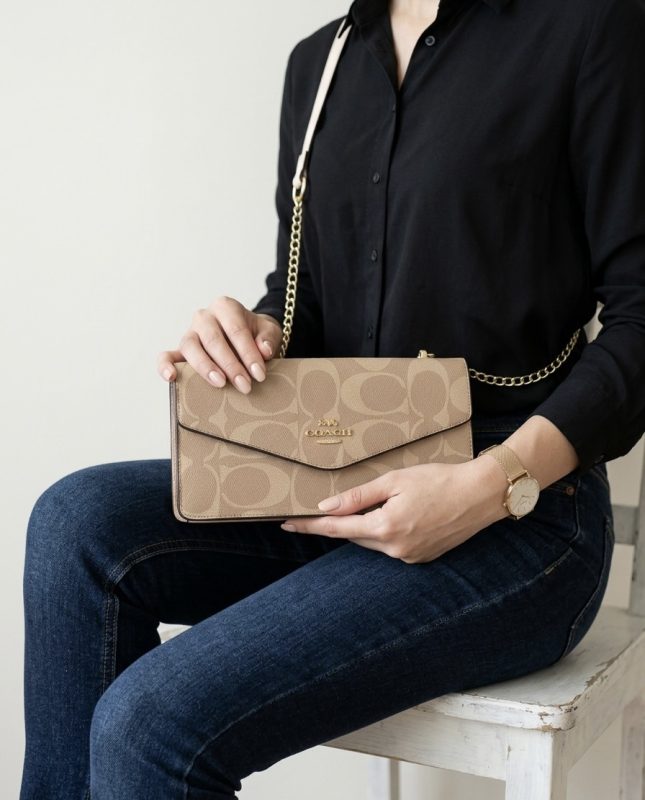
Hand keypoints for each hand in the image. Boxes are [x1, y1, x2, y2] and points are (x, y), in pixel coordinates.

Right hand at [157, 296, 282, 393]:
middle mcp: (204, 317)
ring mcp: (190, 333)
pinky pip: (166, 355)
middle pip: (213, 340)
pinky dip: (165, 366)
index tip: (260, 374)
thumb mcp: (269, 331)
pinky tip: (171, 377)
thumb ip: (268, 338)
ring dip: (205, 367)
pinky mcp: (180, 351)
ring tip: (220, 383)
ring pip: (191, 347)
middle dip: (230, 365)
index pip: (236, 330)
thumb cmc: (256, 334)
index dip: (248, 353)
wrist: (246, 336)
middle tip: (245, 385)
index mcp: (225, 307)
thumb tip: (264, 350)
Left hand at [280, 457, 510, 563]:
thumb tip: (327, 507)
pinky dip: (386, 531)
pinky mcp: (422, 557)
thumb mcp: (395, 480)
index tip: (287, 524)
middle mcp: (396, 549)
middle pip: (354, 535)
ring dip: (366, 525)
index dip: (309, 526)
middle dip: (341, 522)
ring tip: (379, 503)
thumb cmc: (440, 480)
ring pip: (374, 540)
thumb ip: (358, 495)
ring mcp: (410, 556)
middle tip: (325, 507)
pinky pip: (393, 545)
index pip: (336, 528)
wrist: (481, 495)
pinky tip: (399, 514)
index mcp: (386, 527)